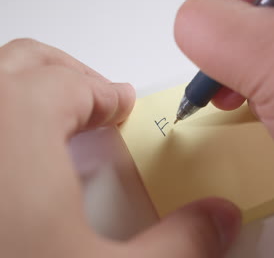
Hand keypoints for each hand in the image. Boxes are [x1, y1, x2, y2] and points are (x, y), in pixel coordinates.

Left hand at [0, 39, 239, 257]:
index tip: (124, 110)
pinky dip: (8, 129)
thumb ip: (180, 244)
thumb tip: (221, 217)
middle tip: (98, 107)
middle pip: (24, 64)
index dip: (107, 93)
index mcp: (12, 127)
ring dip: (31, 96)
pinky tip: (23, 177)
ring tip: (61, 133)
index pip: (70, 81)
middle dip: (69, 78)